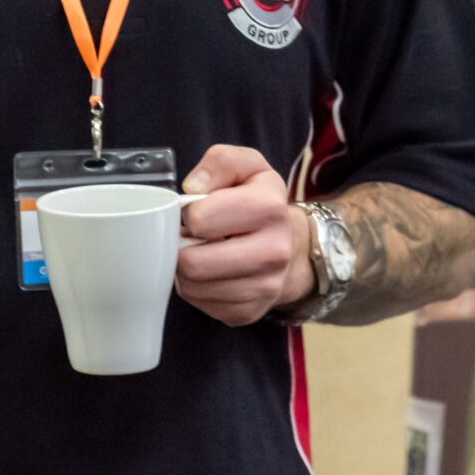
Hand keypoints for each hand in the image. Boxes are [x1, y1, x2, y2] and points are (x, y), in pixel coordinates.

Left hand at [173, 144, 314, 326]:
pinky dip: (198, 290)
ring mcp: (264, 287)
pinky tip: (211, 273)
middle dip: (182, 247)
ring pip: (193, 288)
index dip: (189, 213)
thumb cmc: (259, 202)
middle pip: (193, 263)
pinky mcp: (250, 312)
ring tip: (202, 252)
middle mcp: (273, 251)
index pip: (200, 219)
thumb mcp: (247, 166)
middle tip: (191, 237)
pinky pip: (202, 306)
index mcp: (269, 207)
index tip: (199, 211)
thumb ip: (220, 161)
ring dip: (186, 270)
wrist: (292, 245)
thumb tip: (192, 188)